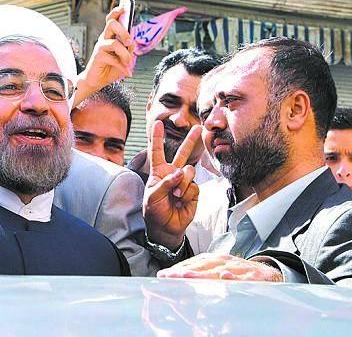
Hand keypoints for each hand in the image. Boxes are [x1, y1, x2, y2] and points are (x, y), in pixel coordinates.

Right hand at [72, 5, 134, 105]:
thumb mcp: (124, 58)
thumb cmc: (110, 68)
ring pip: (114, 43)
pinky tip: (127, 72)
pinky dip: (123, 67)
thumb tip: (132, 42)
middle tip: (129, 41)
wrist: (97, 81)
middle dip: (123, 31)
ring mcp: (100, 48)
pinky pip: (113, 59)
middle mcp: (104, 39)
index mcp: (110, 37)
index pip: (112, 20)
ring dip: (125, 53)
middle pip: (111, 25)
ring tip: (128, 62)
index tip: (123, 7)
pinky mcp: (98, 57)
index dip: (116, 12)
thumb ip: (128, 48)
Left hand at [143, 121, 201, 248]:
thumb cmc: (154, 211)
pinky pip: (194, 186)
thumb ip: (165, 183)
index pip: (157, 152)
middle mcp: (173, 173)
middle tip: (198, 128)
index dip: (157, 138)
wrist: (166, 227)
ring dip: (182, 184)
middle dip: (191, 140)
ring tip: (175, 195)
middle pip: (183, 153)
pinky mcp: (194, 191)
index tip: (158, 123)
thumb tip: (181, 173)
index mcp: (159, 172)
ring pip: (189, 172)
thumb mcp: (152, 196)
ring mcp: (184, 182)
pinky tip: (182, 201)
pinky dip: (187, 194)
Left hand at [157, 253, 282, 281]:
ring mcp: (238, 268)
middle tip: (168, 276)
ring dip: (202, 274)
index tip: (162, 275)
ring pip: (218, 271)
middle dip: (183, 272)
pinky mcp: (253, 277)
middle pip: (201, 266)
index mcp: (214, 260)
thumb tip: (179, 280)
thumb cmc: (239, 274)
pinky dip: (234, 278)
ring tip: (186, 277)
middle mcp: (224, 262)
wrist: (269, 273)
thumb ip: (201, 276)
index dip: (177, 269)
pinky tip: (225, 279)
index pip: (192, 264)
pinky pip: (243, 278)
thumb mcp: (218, 272)